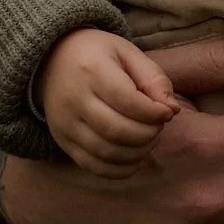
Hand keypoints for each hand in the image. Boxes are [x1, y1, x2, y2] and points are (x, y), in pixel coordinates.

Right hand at [40, 28, 180, 175]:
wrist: (52, 62)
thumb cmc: (97, 55)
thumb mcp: (127, 53)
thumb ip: (153, 78)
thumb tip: (172, 110)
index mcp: (92, 71)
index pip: (127, 101)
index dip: (153, 113)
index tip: (167, 113)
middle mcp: (74, 100)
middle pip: (118, 130)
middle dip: (148, 134)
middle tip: (158, 126)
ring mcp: (65, 124)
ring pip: (106, 152)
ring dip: (137, 153)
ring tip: (149, 140)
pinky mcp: (63, 142)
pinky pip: (92, 166)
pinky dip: (119, 170)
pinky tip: (135, 159)